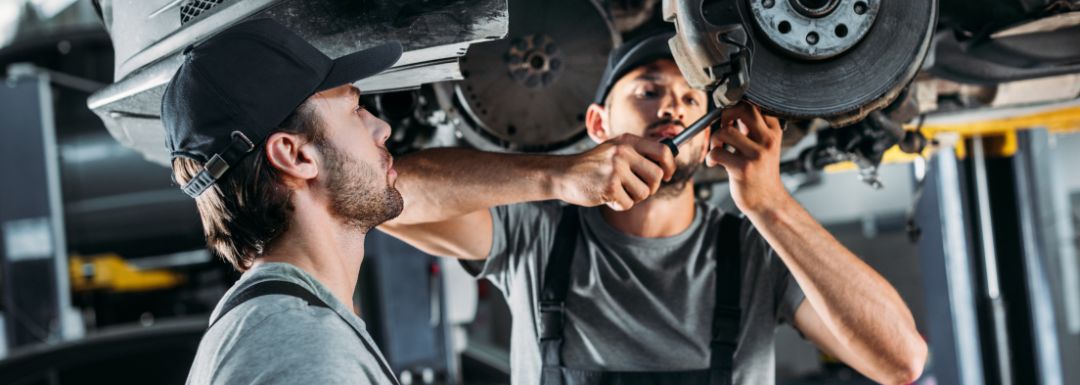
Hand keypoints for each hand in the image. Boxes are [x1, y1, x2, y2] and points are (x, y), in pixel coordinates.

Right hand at [556, 134, 675, 210]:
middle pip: (657, 176)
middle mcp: (623, 152)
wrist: (564, 174)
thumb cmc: (593, 165)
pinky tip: (607, 196)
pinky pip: (628, 204)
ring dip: (633, 197)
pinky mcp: (609, 187)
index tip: (668, 174)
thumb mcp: (614, 148)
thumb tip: (668, 158)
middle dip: (650, 187)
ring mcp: (616, 169)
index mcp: (627, 141)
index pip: (663, 150)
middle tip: (637, 188)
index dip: (670, 165)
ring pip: (644, 193)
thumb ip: (638, 152)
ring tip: (618, 191)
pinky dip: (619, 205)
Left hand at [706, 103, 788, 213]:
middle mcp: (767, 140)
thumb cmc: (761, 173)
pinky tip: (714, 162)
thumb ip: (752, 128)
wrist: (767, 201)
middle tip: (722, 126)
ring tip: (717, 149)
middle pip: (744, 109)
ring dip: (714, 139)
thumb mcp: (764, 146)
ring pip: (725, 131)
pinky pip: (717, 152)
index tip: (730, 118)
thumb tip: (733, 109)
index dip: (737, 106)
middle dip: (725, 114)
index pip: (756, 105)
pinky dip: (710, 156)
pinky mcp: (743, 168)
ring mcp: (756, 154)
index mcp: (773, 132)